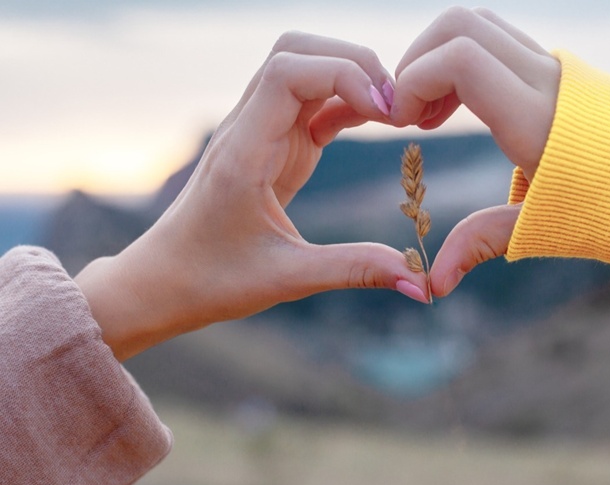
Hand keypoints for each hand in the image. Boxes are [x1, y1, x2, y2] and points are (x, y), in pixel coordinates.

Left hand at [75, 32, 428, 360]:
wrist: (164, 281)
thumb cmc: (212, 279)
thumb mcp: (288, 278)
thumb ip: (355, 270)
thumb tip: (420, 284)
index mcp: (243, 150)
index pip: (288, 72)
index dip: (343, 75)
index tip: (384, 114)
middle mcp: (248, 127)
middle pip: (298, 50)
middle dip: (353, 62)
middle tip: (395, 107)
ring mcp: (258, 130)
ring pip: (304, 66)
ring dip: (350, 76)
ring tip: (390, 115)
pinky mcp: (270, 141)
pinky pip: (309, 99)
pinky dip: (344, 99)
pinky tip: (369, 126)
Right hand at [389, 7, 560, 296]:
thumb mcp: (541, 227)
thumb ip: (481, 244)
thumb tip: (432, 284)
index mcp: (536, 117)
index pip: (460, 59)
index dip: (414, 81)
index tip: (402, 124)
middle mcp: (543, 78)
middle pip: (458, 25)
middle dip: (416, 61)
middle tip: (407, 115)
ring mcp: (550, 64)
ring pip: (475, 23)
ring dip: (437, 56)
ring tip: (429, 113)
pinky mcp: (553, 66)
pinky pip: (495, 37)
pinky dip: (462, 57)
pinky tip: (458, 105)